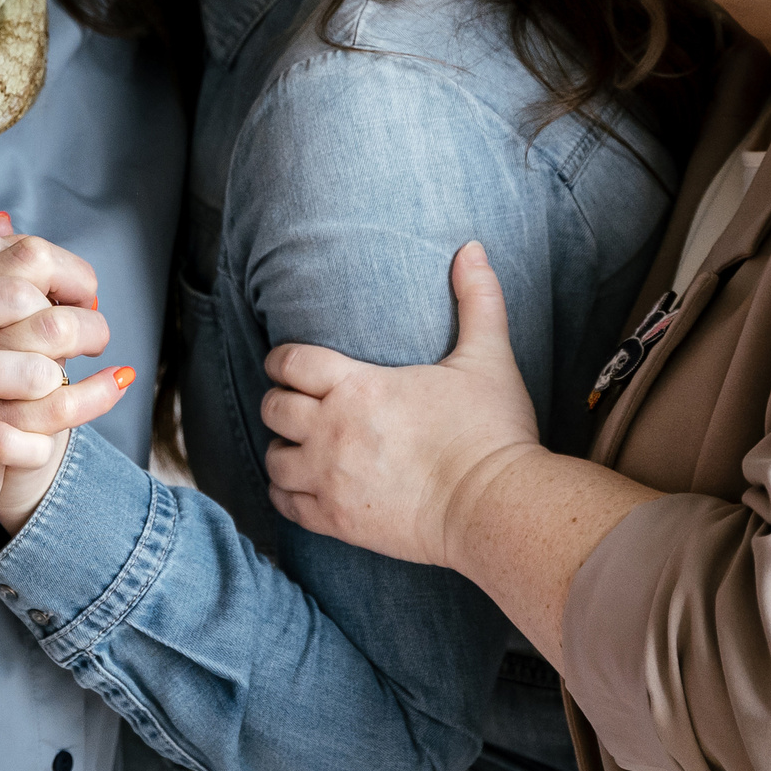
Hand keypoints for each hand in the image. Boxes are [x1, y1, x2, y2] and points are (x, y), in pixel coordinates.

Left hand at [261, 242, 542, 568]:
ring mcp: (332, 479)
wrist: (497, 507)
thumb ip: (477, 299)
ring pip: (274, 460)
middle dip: (281, 401)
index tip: (290, 365)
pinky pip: (287, 506)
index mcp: (359, 387)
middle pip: (274, 408)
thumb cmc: (493, 432)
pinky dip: (287, 494)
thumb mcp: (488, 357)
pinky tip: (301, 488)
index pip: (291, 362)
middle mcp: (333, 431)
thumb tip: (472, 248)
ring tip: (299, 447)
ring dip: (282, 449)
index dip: (283, 360)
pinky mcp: (339, 521)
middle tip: (298, 404)